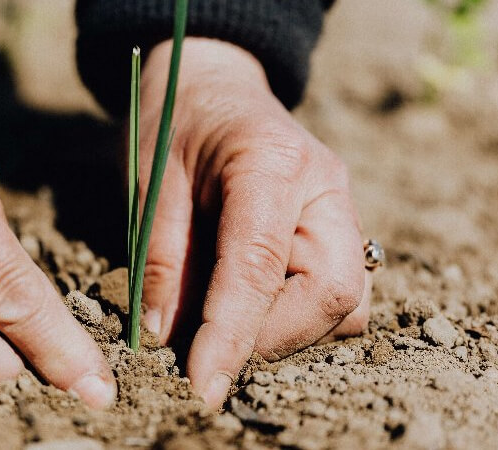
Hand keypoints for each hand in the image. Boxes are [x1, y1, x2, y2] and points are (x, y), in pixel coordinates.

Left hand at [137, 38, 370, 408]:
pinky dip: (298, 317)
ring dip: (288, 332)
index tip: (202, 384)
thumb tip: (166, 336)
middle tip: (210, 347)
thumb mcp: (150, 181)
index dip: (231, 334)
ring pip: (347, 304)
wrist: (214, 85)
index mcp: (272, 162)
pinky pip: (339, 294)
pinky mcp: (340, 231)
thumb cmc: (175, 122)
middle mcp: (325, 187)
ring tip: (227, 322)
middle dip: (272, 339)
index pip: (260, 266)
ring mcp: (342, 209)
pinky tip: (251, 304)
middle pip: (333, 293)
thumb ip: (160, 256)